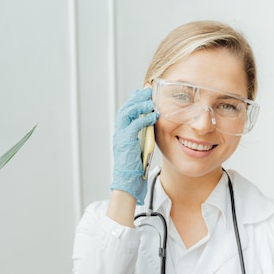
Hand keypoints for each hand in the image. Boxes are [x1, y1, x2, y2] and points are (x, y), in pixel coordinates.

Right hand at [111, 87, 157, 204]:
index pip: (127, 111)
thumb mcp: (140, 148)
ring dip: (140, 105)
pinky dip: (144, 119)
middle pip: (126, 108)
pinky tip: (154, 116)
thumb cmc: (135, 169)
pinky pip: (134, 125)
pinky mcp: (125, 142)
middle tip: (148, 90)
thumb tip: (153, 128)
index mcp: (122, 133)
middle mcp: (119, 132)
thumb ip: (144, 136)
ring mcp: (120, 136)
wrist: (127, 182)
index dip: (135, 100)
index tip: (144, 92)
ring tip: (151, 101)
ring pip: (127, 113)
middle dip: (137, 97)